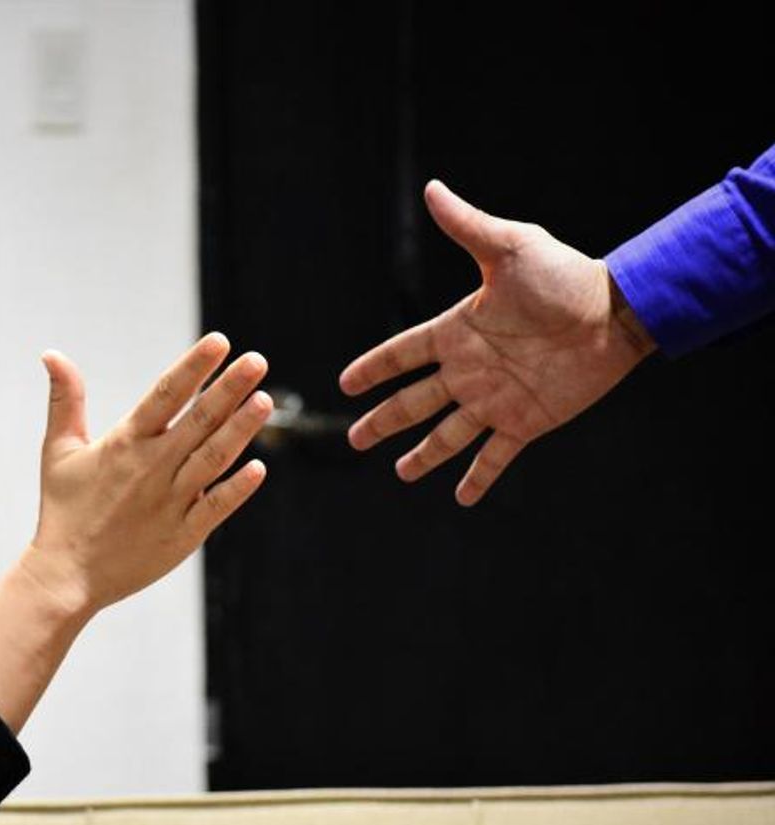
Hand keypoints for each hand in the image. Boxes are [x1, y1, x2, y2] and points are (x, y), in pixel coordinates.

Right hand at [20, 332, 271, 617]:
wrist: (67, 575)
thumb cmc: (63, 510)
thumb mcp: (58, 450)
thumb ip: (65, 400)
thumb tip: (52, 354)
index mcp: (124, 443)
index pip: (166, 394)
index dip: (194, 366)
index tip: (220, 342)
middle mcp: (151, 468)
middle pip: (198, 420)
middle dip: (230, 388)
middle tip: (257, 361)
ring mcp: (169, 501)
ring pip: (213, 458)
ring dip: (241, 429)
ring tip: (265, 401)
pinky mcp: (182, 535)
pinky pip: (216, 507)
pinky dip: (237, 489)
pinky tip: (259, 468)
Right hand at [338, 180, 656, 505]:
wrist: (616, 313)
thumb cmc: (565, 276)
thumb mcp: (510, 247)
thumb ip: (467, 226)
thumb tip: (433, 189)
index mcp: (457, 331)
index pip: (402, 355)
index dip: (373, 369)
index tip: (346, 385)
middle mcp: (469, 370)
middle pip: (413, 402)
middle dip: (383, 422)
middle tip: (355, 440)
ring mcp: (495, 399)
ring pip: (447, 435)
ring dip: (423, 455)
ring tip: (401, 474)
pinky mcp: (525, 422)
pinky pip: (495, 455)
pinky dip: (478, 478)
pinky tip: (461, 497)